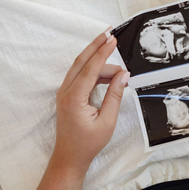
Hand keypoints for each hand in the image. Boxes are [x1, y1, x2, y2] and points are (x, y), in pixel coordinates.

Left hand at [53, 28, 129, 172]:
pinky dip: (95, 70)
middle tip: (110, 32)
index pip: (90, 68)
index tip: (113, 39)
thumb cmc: (88, 143)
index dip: (102, 52)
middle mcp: (65, 91)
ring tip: (119, 65)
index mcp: (73, 98)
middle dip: (96, 45)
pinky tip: (109, 73)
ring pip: (82, 67)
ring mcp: (65, 92)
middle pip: (81, 61)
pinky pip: (82, 75)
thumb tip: (124, 75)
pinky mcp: (69, 94)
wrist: (70, 157)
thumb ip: (115, 95)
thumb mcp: (107, 120)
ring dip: (98, 60)